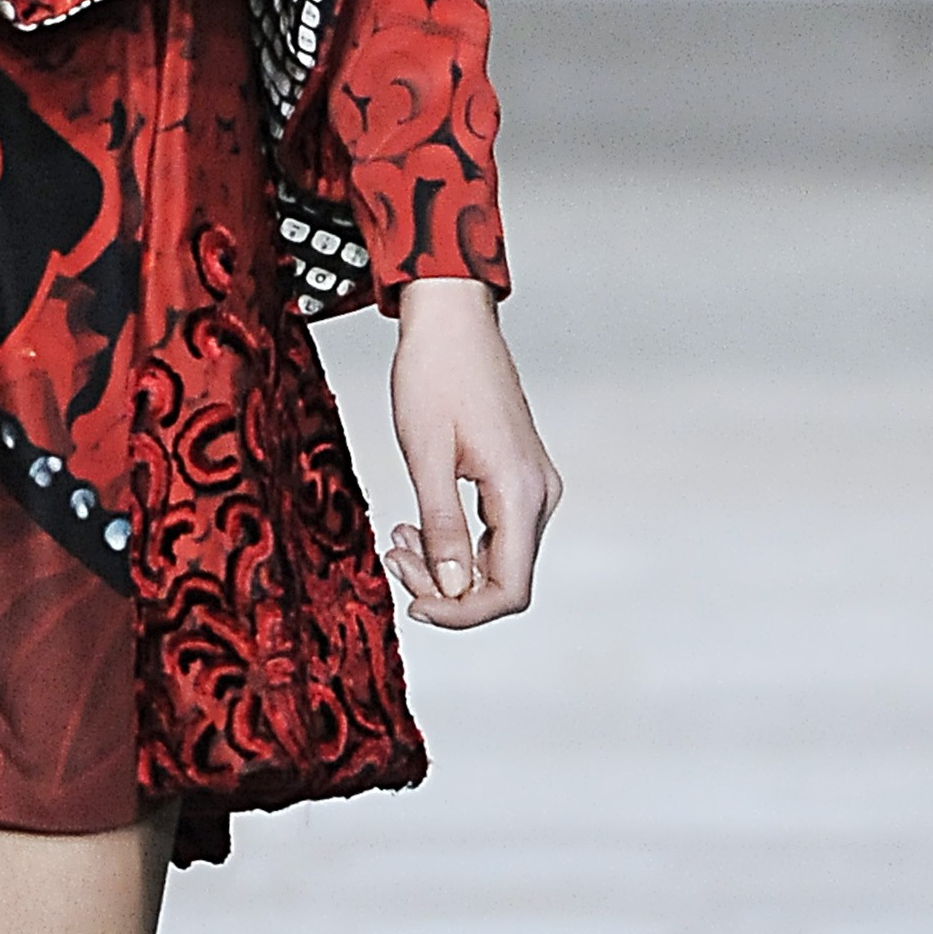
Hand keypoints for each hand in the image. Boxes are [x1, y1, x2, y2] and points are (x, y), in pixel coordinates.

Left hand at [385, 276, 559, 628]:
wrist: (451, 319)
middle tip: (393, 556)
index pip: (509, 591)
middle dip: (444, 586)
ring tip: (397, 537)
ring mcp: (532, 486)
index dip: (461, 614)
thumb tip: (451, 589)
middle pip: (503, 580)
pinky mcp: (517, 478)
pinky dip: (454, 540)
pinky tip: (416, 524)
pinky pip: (492, 533)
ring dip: (445, 563)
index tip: (412, 606)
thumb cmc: (433, 376)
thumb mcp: (426, 454)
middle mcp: (539, 495)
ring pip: (496, 559)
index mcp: (521, 492)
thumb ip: (441, 525)